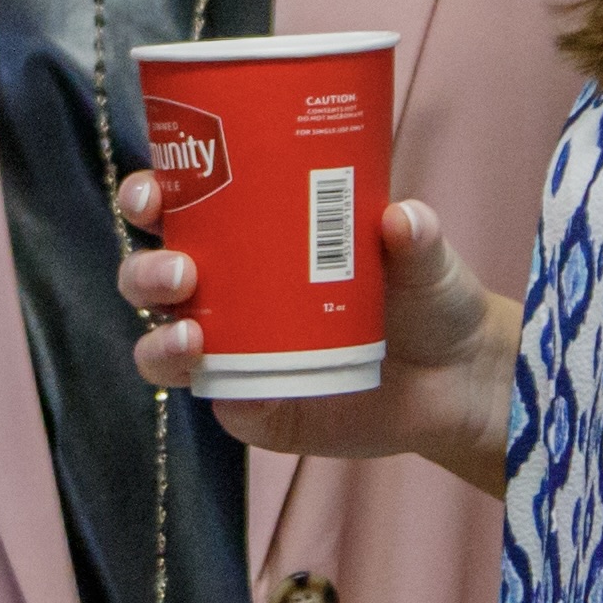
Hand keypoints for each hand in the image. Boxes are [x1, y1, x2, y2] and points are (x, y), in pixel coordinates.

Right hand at [117, 174, 522, 496]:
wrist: (457, 378)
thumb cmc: (425, 294)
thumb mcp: (424, 255)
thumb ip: (416, 235)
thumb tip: (402, 218)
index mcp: (249, 234)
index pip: (177, 206)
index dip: (147, 197)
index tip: (151, 195)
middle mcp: (229, 292)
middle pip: (151, 277)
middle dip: (145, 271)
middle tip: (181, 271)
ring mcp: (235, 353)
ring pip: (162, 346)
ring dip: (159, 341)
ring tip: (192, 337)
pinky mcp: (255, 406)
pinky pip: (219, 402)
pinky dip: (218, 394)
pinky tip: (235, 391)